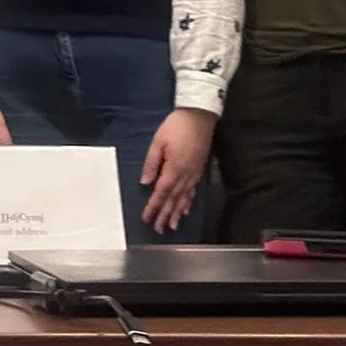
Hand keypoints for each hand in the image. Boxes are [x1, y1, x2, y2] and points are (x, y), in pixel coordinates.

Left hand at [141, 107, 215, 233]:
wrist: (200, 116)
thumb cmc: (176, 126)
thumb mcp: (159, 141)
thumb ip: (152, 163)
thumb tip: (145, 183)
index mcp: (173, 169)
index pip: (161, 192)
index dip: (154, 206)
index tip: (147, 218)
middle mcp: (185, 175)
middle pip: (173, 199)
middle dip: (165, 215)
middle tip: (158, 229)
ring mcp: (193, 173)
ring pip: (184, 198)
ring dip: (177, 212)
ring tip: (172, 226)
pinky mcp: (199, 170)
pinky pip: (193, 191)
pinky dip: (188, 202)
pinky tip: (186, 209)